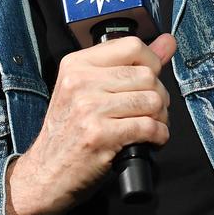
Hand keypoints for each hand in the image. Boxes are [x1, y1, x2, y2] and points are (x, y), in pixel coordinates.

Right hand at [4, 33, 175, 214]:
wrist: (45, 173)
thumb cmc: (70, 131)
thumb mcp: (89, 90)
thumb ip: (129, 64)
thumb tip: (168, 42)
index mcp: (76, 64)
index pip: (132, 46)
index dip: (152, 62)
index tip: (151, 78)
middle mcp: (80, 82)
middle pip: (147, 75)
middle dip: (159, 95)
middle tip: (151, 111)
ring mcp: (89, 108)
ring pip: (152, 101)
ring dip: (160, 117)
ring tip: (150, 126)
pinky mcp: (100, 135)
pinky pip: (148, 126)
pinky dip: (158, 135)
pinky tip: (151, 140)